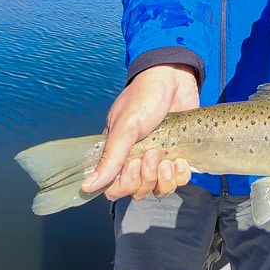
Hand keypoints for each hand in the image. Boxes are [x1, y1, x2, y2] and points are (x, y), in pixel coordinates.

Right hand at [79, 64, 198, 200]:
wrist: (175, 79)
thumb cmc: (145, 97)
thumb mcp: (125, 126)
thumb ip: (110, 157)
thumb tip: (87, 186)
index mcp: (118, 153)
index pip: (115, 187)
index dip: (125, 184)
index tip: (133, 163)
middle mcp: (136, 160)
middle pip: (138, 191)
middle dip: (147, 177)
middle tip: (153, 153)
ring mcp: (159, 160)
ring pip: (158, 189)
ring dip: (164, 179)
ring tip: (169, 159)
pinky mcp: (178, 157)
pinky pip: (178, 181)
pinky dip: (180, 176)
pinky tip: (181, 161)